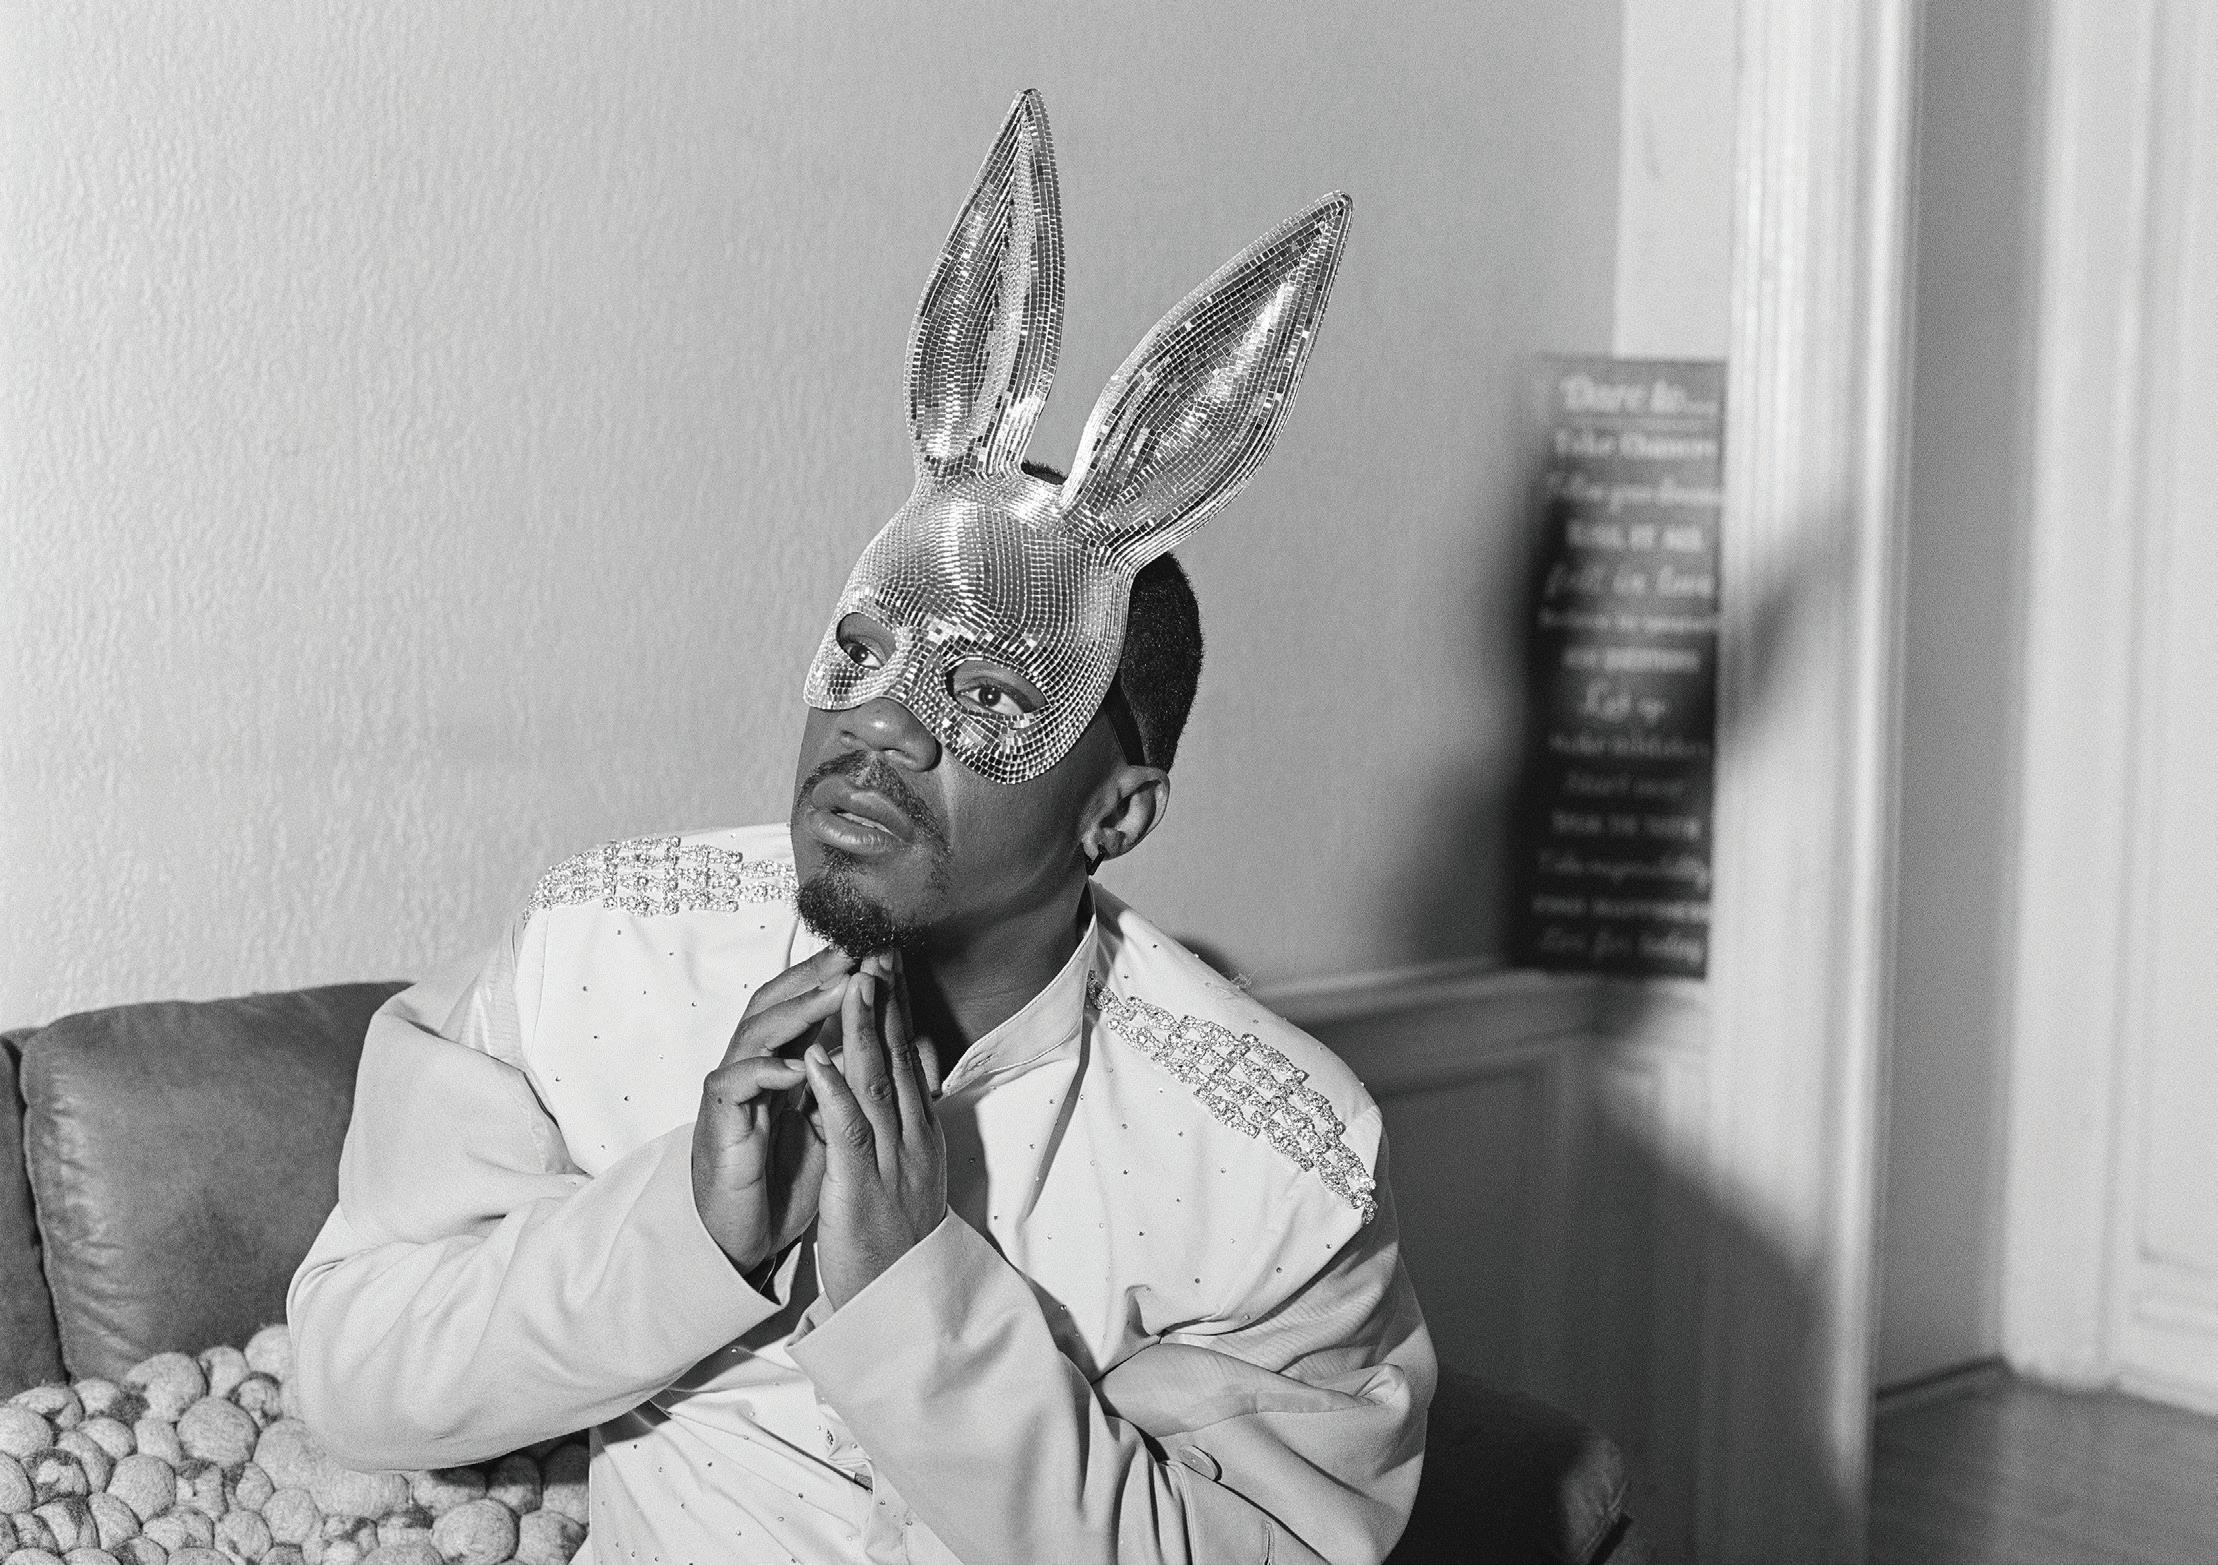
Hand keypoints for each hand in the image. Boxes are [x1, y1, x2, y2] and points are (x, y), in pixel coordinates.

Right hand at [691, 944, 854, 1275]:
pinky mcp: (718, 1122)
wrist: (744, 1235)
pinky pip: (736, 1085)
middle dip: (815, 975)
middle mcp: (752, 1066)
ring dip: (799, 1011)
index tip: (874, 952)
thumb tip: (891, 1044)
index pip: (805, 1005)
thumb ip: (848, 1082)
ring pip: (758, 1033)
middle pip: (777, 1003)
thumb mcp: (828, 1122)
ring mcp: (732, 1091)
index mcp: (780, 1062)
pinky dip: (766, 1071)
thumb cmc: (783, 1178)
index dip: (836, 978)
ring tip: (838, 992)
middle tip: (853, 950)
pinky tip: (797, 1066)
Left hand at [806, 954, 948, 1309]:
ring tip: (851, 984)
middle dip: (885, 1003)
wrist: (900, 1303)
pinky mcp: (861, 1188)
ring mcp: (890, 1162)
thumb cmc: (898, 1239)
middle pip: (897, 1059)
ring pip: (877, 1085)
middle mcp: (912, 1139)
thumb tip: (917, 1062)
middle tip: (876, 951)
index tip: (886, 963)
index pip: (908, 1058)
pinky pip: (846, 1133)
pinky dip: (833, 1093)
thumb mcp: (911, 1168)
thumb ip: (911, 1115)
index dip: (896, 1008)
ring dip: (862, 1032)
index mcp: (920, 1133)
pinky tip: (818, 1060)